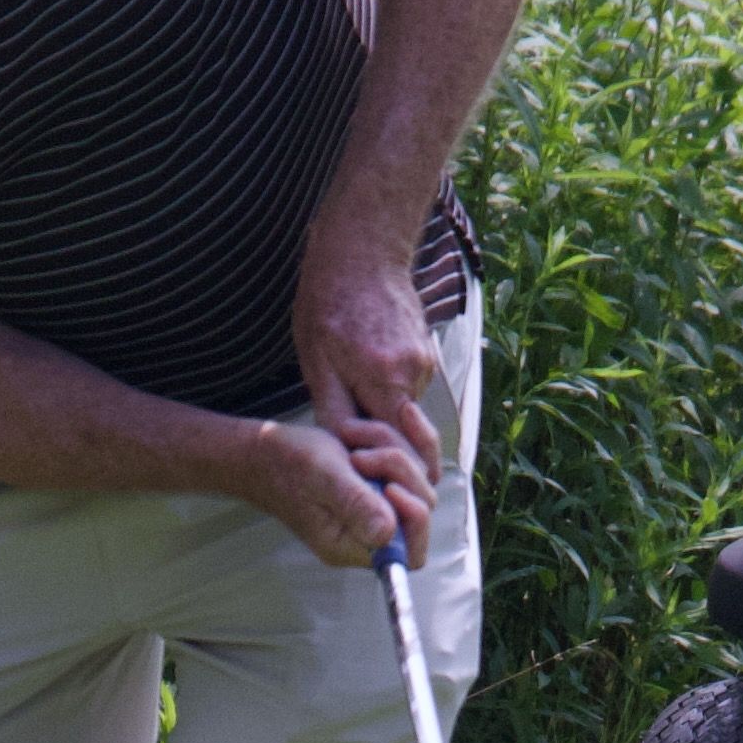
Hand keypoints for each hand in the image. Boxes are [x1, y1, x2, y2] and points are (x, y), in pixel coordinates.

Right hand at [243, 417, 420, 569]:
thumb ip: (356, 504)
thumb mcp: (323, 478)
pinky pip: (403, 465)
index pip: (409, 554)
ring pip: (415, 480)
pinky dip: (387, 442)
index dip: (415, 520)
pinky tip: (356, 433)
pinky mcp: (376, 488)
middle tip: (361, 456)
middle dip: (400, 472)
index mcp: (351, 545)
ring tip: (353, 437)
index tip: (391, 486)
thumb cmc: (286, 465)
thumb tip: (387, 533)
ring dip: (391, 450)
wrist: (264, 451)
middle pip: (421, 509)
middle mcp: (367, 533)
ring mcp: (374, 509)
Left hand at [293, 257, 442, 548]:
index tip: (384, 490)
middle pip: (414, 435)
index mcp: (385, 379)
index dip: (393, 470)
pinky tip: (369, 366)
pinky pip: (409, 387)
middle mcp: (414, 374)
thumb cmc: (329, 302)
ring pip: (407, 409)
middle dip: (402, 458)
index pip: (402, 445)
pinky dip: (391, 389)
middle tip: (382, 474)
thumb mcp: (316, 359)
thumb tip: (347, 449)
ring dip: (386, 415)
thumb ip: (335, 407)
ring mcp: (425, 362)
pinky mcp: (426, 353)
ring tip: (356, 395)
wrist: (362, 252)